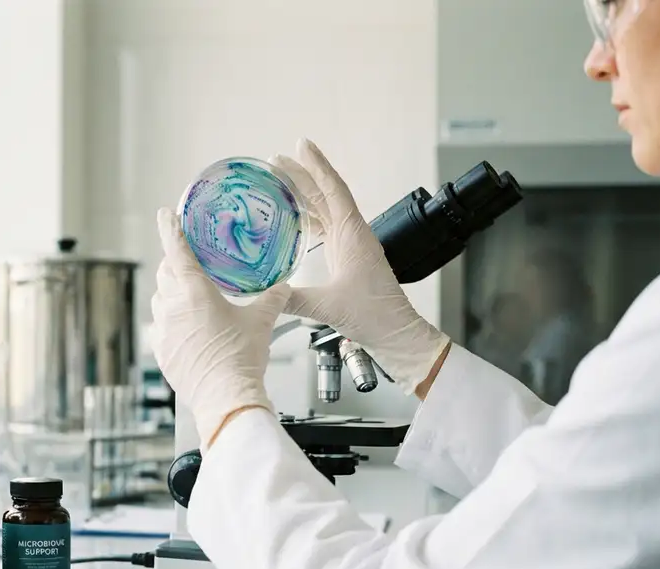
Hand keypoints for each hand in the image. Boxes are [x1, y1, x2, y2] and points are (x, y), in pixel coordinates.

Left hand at [151, 208, 290, 450]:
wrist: (226, 398)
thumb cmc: (241, 358)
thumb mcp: (262, 321)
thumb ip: (272, 299)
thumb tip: (283, 288)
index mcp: (193, 291)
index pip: (176, 249)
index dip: (170, 228)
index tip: (165, 215)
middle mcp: (172, 307)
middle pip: (165, 274)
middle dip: (174, 263)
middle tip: (188, 262)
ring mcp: (163, 330)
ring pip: (160, 300)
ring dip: (171, 293)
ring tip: (190, 298)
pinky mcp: (162, 351)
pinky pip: (161, 327)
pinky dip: (170, 321)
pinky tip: (186, 329)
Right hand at [270, 138, 449, 394]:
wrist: (395, 333)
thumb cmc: (373, 316)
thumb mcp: (327, 306)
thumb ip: (292, 298)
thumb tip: (263, 293)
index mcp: (352, 235)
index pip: (332, 189)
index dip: (315, 165)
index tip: (301, 144)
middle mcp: (353, 235)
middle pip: (324, 195)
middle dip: (300, 176)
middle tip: (275, 161)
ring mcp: (351, 247)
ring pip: (324, 211)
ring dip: (303, 196)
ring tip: (279, 184)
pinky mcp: (348, 260)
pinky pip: (326, 230)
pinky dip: (308, 220)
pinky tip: (294, 221)